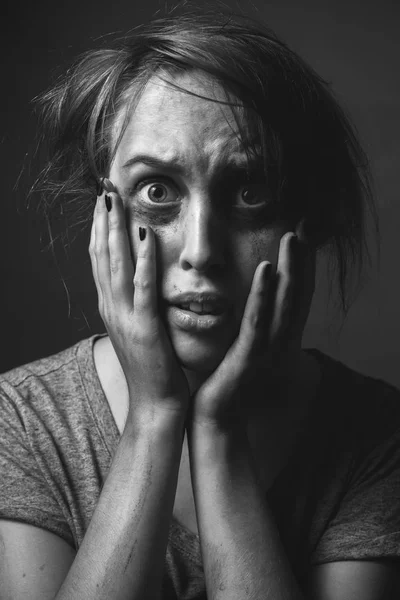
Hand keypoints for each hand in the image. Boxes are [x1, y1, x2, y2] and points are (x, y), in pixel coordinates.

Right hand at [89, 183, 189, 419]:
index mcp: (110, 307)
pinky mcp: (145, 329)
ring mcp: (125, 318)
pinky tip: (144, 236)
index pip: (100, 259)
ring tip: (115, 200)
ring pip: (116, 265)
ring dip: (116, 230)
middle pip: (102, 255)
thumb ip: (134, 304)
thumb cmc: (151, 368)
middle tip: (103, 187)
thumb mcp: (137, 330)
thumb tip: (135, 281)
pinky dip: (142, 261)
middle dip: (103, 219)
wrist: (155, 405)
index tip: (103, 201)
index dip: (100, 228)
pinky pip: (143, 289)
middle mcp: (111, 308)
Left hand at [189, 225, 315, 427]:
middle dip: (303, 260)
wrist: (215, 418)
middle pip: (298, 294)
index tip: (303, 235)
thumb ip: (253, 325)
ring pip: (285, 303)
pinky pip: (257, 321)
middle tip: (305, 226)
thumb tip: (253, 300)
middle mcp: (280, 341)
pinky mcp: (249, 357)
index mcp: (277, 337)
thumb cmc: (226, 381)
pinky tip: (266, 270)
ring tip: (292, 238)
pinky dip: (263, 295)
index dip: (303, 266)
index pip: (295, 295)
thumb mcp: (245, 348)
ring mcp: (267, 349)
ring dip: (290, 269)